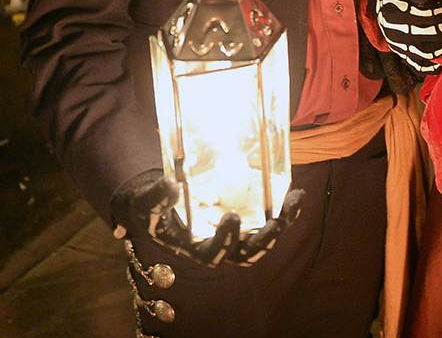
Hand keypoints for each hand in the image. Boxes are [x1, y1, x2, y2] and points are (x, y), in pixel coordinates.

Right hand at [111, 169, 303, 266]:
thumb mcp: (145, 204)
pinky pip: (271, 219)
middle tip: (275, 222)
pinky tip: (296, 194)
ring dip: (282, 225)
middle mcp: (219, 245)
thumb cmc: (150, 207)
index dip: (225, 242)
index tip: (231, 218)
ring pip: (264, 239)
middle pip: (246, 253)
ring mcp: (236, 233)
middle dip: (264, 240)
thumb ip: (155, 198)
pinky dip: (285, 210)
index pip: (213, 255)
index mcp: (194, 247)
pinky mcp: (247, 217)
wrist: (158, 200)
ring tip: (294, 204)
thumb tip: (170, 186)